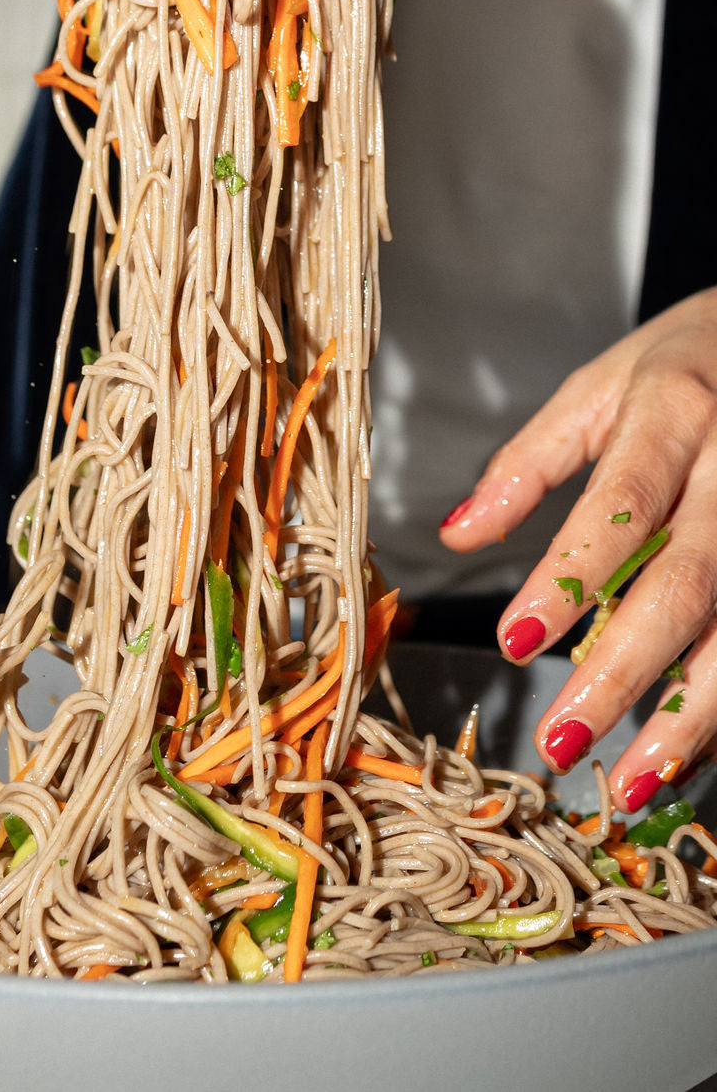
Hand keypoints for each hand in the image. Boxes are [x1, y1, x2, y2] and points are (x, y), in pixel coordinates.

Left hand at [439, 288, 716, 811]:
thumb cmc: (681, 365)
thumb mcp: (596, 388)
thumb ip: (528, 464)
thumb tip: (457, 532)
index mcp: (673, 414)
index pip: (620, 507)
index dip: (570, 579)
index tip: (514, 641)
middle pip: (688, 582)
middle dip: (626, 671)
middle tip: (563, 740)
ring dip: (690, 716)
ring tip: (632, 782)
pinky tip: (683, 752)